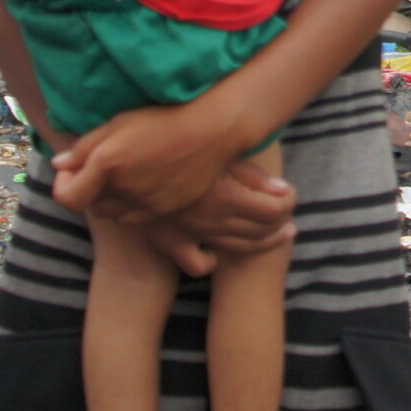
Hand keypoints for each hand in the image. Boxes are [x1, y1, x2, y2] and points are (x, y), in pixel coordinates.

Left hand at [50, 97, 248, 222]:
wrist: (213, 130)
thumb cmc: (164, 118)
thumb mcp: (119, 123)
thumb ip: (84, 147)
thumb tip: (59, 165)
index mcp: (107, 163)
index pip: (67, 197)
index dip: (63, 185)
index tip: (73, 170)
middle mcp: (124, 188)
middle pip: (90, 205)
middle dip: (89, 190)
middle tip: (103, 169)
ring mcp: (145, 203)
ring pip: (113, 213)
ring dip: (112, 200)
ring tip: (128, 175)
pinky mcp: (164, 211)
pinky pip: (136, 217)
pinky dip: (133, 206)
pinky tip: (146, 184)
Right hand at [131, 163, 298, 275]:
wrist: (119, 169)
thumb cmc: (168, 147)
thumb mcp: (215, 153)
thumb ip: (251, 173)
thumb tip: (285, 189)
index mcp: (226, 195)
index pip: (276, 210)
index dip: (289, 203)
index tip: (290, 193)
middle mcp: (212, 220)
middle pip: (263, 229)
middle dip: (281, 220)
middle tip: (285, 209)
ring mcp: (193, 235)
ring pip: (240, 247)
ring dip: (264, 240)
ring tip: (279, 231)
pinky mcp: (173, 244)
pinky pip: (199, 263)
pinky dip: (213, 260)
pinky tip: (220, 248)